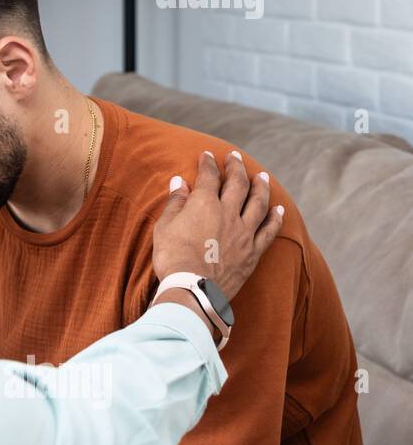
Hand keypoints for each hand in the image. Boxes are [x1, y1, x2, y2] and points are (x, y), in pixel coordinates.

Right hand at [152, 150, 284, 299]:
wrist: (193, 289)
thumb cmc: (172, 258)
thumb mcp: (164, 227)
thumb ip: (175, 202)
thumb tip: (180, 182)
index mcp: (204, 204)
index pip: (208, 176)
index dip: (208, 163)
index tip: (207, 155)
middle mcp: (228, 213)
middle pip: (237, 184)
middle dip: (236, 167)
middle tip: (235, 157)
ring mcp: (244, 233)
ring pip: (258, 203)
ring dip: (261, 187)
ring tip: (263, 177)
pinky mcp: (252, 252)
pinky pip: (269, 231)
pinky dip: (275, 218)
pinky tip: (279, 209)